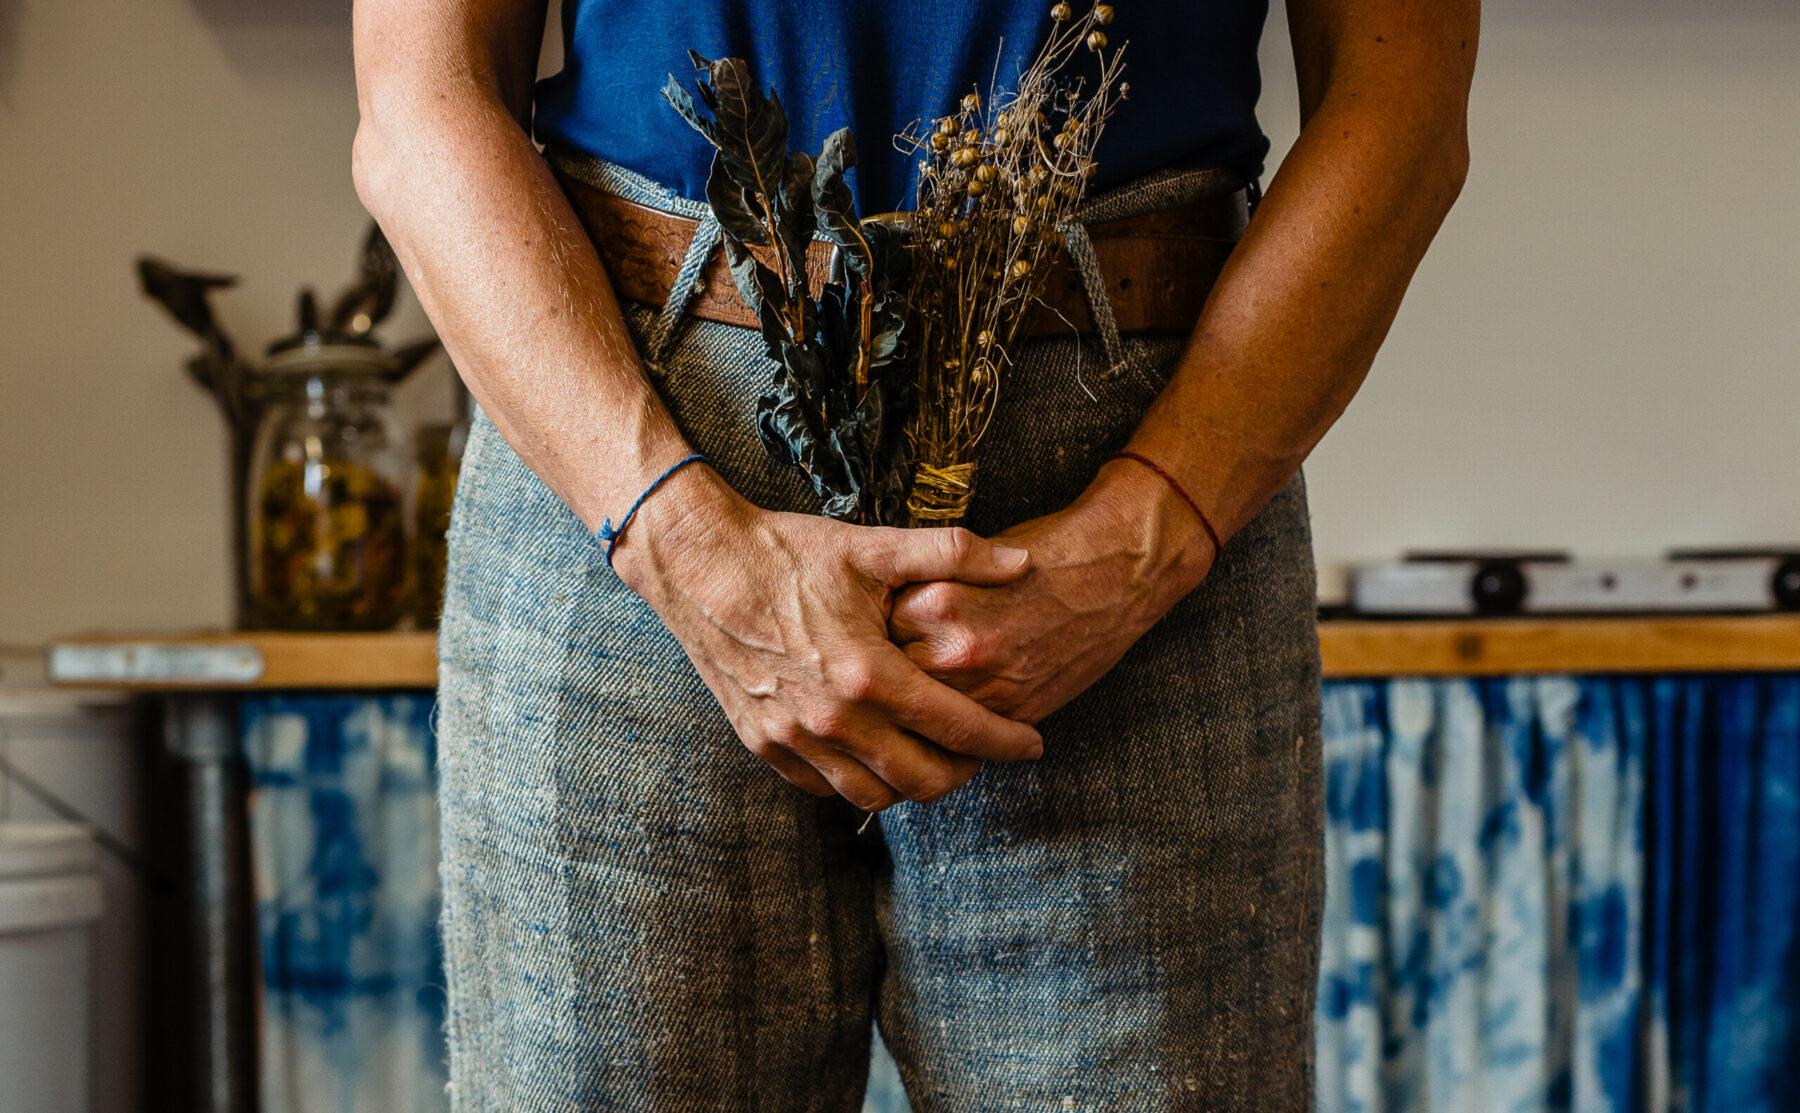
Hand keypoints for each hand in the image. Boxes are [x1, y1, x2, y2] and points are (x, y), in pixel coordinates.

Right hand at [613, 465, 1044, 811]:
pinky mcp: (763, 744)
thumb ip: (955, 554)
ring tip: (932, 755)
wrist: (698, 564)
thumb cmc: (789, 551)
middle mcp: (833, 718)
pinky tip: (876, 752)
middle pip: (923, 781)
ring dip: (912, 783)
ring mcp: (793, 738)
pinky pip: (825, 787)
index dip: (1006, 742)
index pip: (960, 729)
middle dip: (965, 774)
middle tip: (982, 752)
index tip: (1032, 744)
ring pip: (873, 795)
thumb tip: (1024, 563)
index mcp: (870, 674)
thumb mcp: (874, 545)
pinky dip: (860, 779)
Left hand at [889, 459, 1217, 724]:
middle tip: (901, 659)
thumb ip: (921, 590)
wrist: (1113, 577)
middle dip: (892, 670)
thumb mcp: (969, 563)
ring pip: (923, 711)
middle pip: (892, 677)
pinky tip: (957, 704)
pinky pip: (962, 731)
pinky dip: (955, 720)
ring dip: (920, 701)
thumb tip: (879, 619)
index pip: (876, 630)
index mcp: (937, 603)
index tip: (883, 628)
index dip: (879, 630)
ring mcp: (986, 689)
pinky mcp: (1013, 714)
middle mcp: (956, 651)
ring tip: (927, 682)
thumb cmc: (1040, 558)